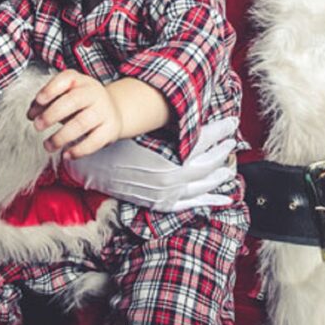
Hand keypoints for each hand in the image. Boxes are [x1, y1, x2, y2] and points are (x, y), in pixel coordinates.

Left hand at [28, 70, 122, 158]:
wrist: (114, 111)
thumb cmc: (82, 104)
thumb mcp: (66, 96)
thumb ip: (46, 102)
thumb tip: (31, 114)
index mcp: (80, 81)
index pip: (66, 79)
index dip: (51, 89)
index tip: (39, 100)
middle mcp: (94, 93)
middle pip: (73, 101)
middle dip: (52, 114)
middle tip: (37, 126)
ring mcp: (104, 111)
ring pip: (82, 123)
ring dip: (61, 137)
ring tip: (48, 145)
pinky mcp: (110, 129)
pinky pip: (94, 141)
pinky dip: (78, 150)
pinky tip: (66, 154)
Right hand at [59, 117, 238, 210]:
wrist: (92, 166)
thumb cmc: (118, 143)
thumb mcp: (146, 131)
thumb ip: (171, 129)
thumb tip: (195, 119)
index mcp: (169, 156)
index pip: (205, 141)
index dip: (221, 130)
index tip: (231, 123)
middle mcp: (171, 179)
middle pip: (209, 164)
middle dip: (223, 151)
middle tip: (232, 141)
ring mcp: (167, 194)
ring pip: (203, 186)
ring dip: (219, 176)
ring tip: (229, 168)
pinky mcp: (161, 203)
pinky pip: (191, 204)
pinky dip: (209, 200)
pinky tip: (223, 199)